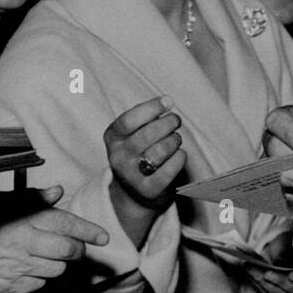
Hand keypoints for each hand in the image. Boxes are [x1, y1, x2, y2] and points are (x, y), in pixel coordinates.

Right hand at [0, 186, 109, 292]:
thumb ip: (31, 200)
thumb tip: (56, 192)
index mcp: (24, 221)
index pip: (67, 225)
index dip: (89, 231)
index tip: (104, 236)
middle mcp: (25, 246)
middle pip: (69, 252)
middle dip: (77, 249)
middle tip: (74, 246)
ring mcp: (18, 269)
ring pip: (56, 271)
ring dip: (57, 264)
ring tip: (44, 255)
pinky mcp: (9, 288)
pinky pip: (38, 285)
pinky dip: (39, 278)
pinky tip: (28, 268)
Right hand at [105, 96, 186, 246]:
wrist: (135, 191)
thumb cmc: (139, 152)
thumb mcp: (133, 133)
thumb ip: (145, 117)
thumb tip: (165, 102)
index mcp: (113, 138)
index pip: (128, 120)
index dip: (151, 108)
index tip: (168, 101)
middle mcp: (118, 157)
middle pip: (146, 135)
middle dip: (168, 123)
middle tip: (176, 120)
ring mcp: (132, 175)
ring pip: (160, 151)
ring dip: (174, 140)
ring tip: (176, 139)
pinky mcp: (149, 190)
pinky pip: (170, 169)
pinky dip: (179, 158)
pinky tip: (179, 154)